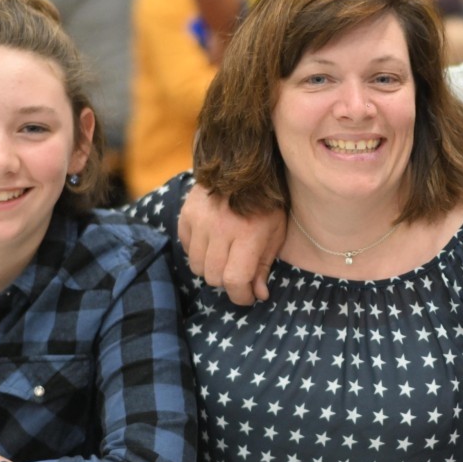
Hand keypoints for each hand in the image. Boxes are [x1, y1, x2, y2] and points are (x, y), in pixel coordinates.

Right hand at [176, 184, 285, 304]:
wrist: (243, 164)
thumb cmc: (267, 202)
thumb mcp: (276, 232)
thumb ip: (265, 265)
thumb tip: (259, 294)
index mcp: (248, 234)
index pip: (235, 280)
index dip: (241, 296)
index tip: (248, 297)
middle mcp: (221, 229)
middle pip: (214, 277)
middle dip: (228, 283)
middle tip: (239, 274)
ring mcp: (200, 221)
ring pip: (197, 266)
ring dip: (211, 269)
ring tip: (225, 258)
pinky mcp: (186, 215)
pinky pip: (186, 249)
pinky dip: (198, 253)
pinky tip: (212, 243)